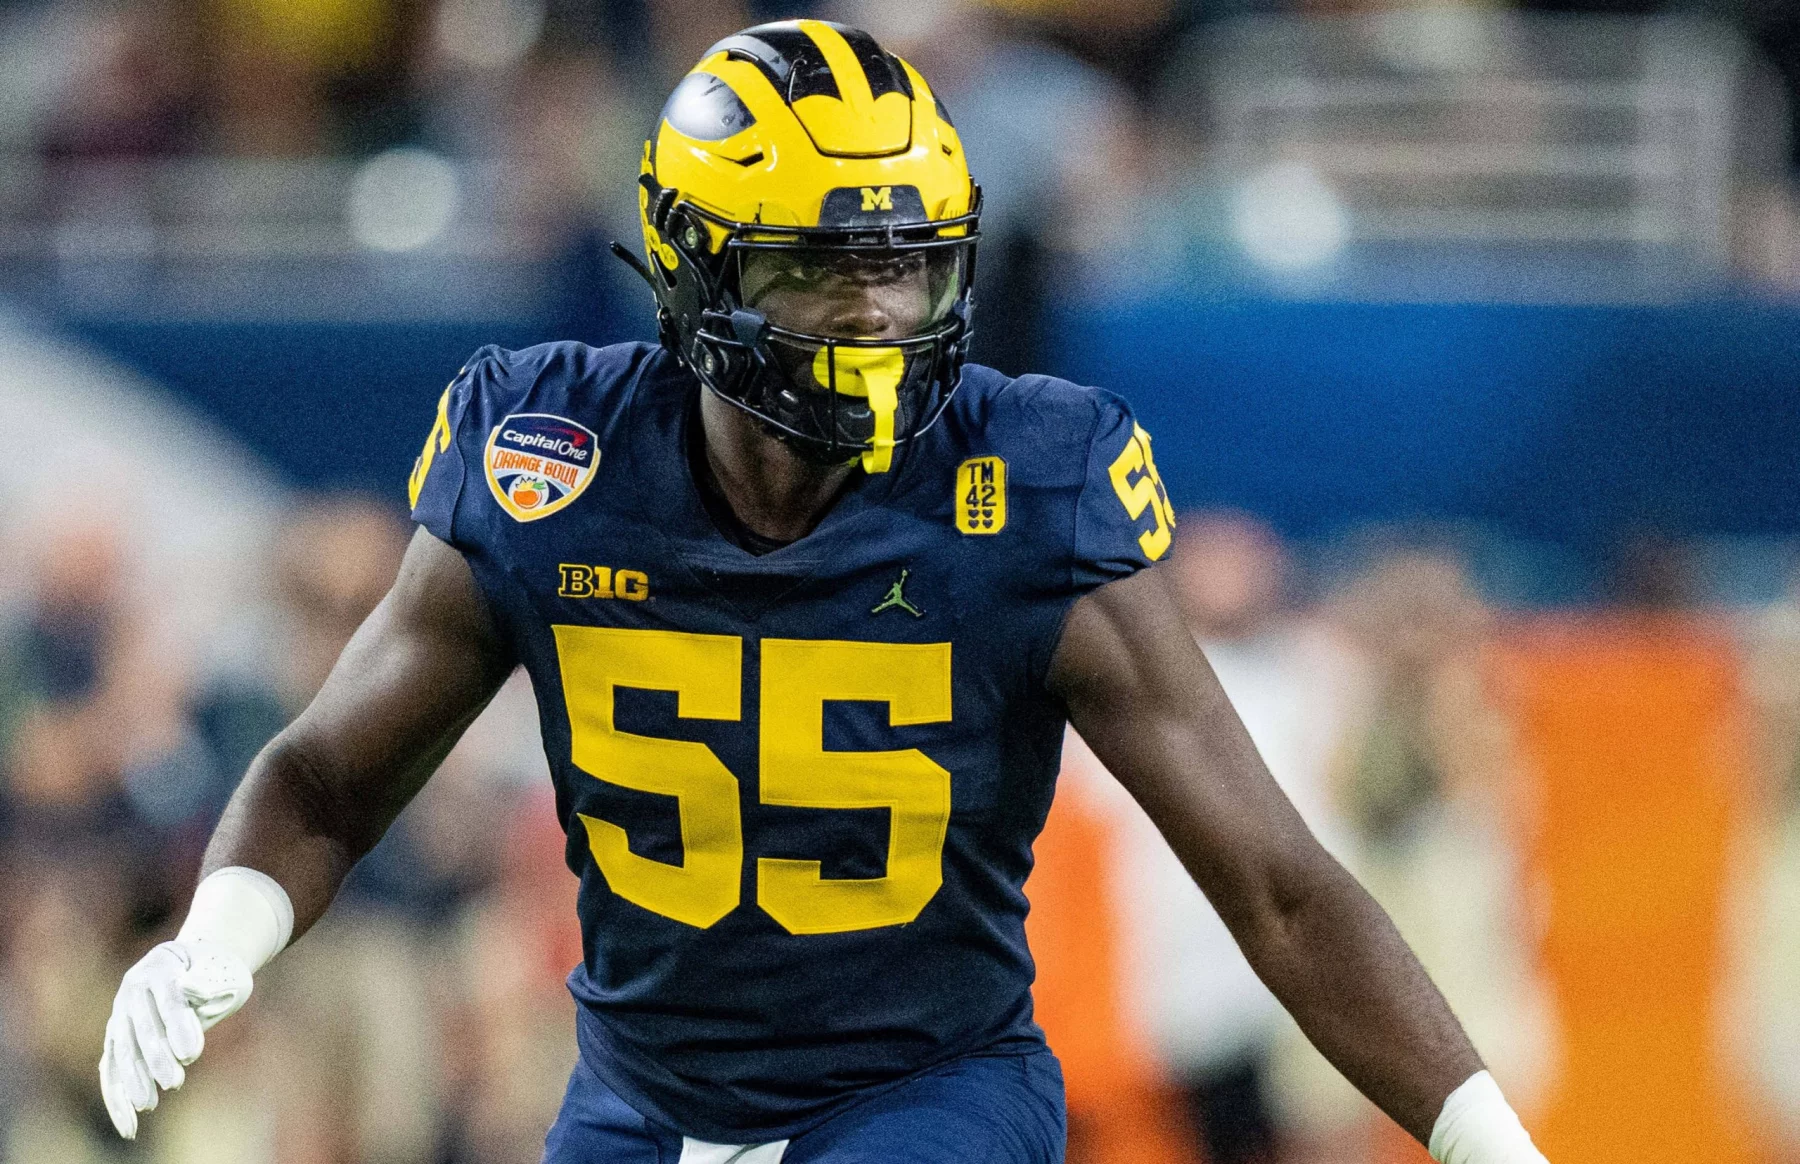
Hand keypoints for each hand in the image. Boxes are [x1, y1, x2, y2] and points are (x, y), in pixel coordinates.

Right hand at [98, 937, 253, 1138]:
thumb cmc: (216, 969)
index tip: (192, 1055)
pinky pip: (112, 1068)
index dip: (179, 1026)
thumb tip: (191, 990)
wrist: (195, 963)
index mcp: (161, 965)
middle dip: (157, 1058)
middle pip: (143, 1028)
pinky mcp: (117, 1036)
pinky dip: (117, 1096)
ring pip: (123, 1050)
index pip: (170, 999)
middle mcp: (133, 988)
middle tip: (174, 1083)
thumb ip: (209, 984)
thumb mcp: (222, 970)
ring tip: (148, 1105)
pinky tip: (127, 1122)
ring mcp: (121, 1012)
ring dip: (134, 1080)